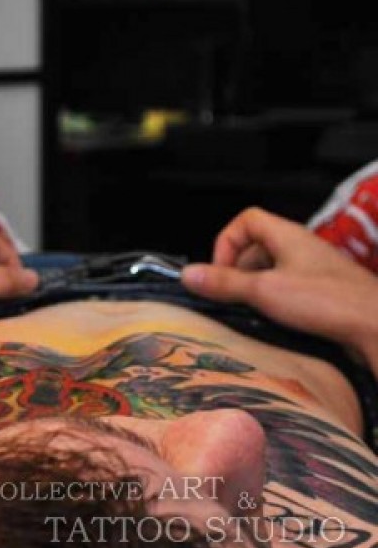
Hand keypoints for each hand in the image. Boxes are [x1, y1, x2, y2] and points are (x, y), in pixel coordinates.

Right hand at [181, 207, 377, 371]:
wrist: (377, 326)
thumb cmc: (328, 301)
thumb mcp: (264, 291)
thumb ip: (224, 283)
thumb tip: (188, 274)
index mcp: (287, 236)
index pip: (246, 221)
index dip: (226, 242)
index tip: (220, 271)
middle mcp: (301, 248)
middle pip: (257, 245)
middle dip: (238, 269)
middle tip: (233, 294)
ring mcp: (315, 270)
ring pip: (273, 269)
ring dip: (256, 287)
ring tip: (254, 309)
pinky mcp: (325, 292)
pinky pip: (289, 288)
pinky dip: (276, 301)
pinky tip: (276, 321)